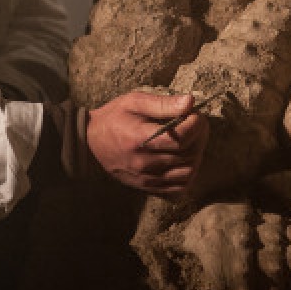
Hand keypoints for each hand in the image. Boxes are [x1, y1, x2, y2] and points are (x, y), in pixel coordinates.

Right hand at [86, 90, 208, 196]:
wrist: (90, 142)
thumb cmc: (113, 118)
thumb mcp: (134, 102)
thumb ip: (162, 103)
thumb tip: (190, 102)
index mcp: (140, 139)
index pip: (180, 138)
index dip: (195, 125)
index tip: (195, 113)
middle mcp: (144, 163)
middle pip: (188, 155)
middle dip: (200, 136)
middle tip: (197, 123)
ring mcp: (146, 178)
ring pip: (187, 173)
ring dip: (196, 155)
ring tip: (192, 139)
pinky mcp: (147, 187)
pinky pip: (178, 188)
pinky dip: (188, 174)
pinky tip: (184, 158)